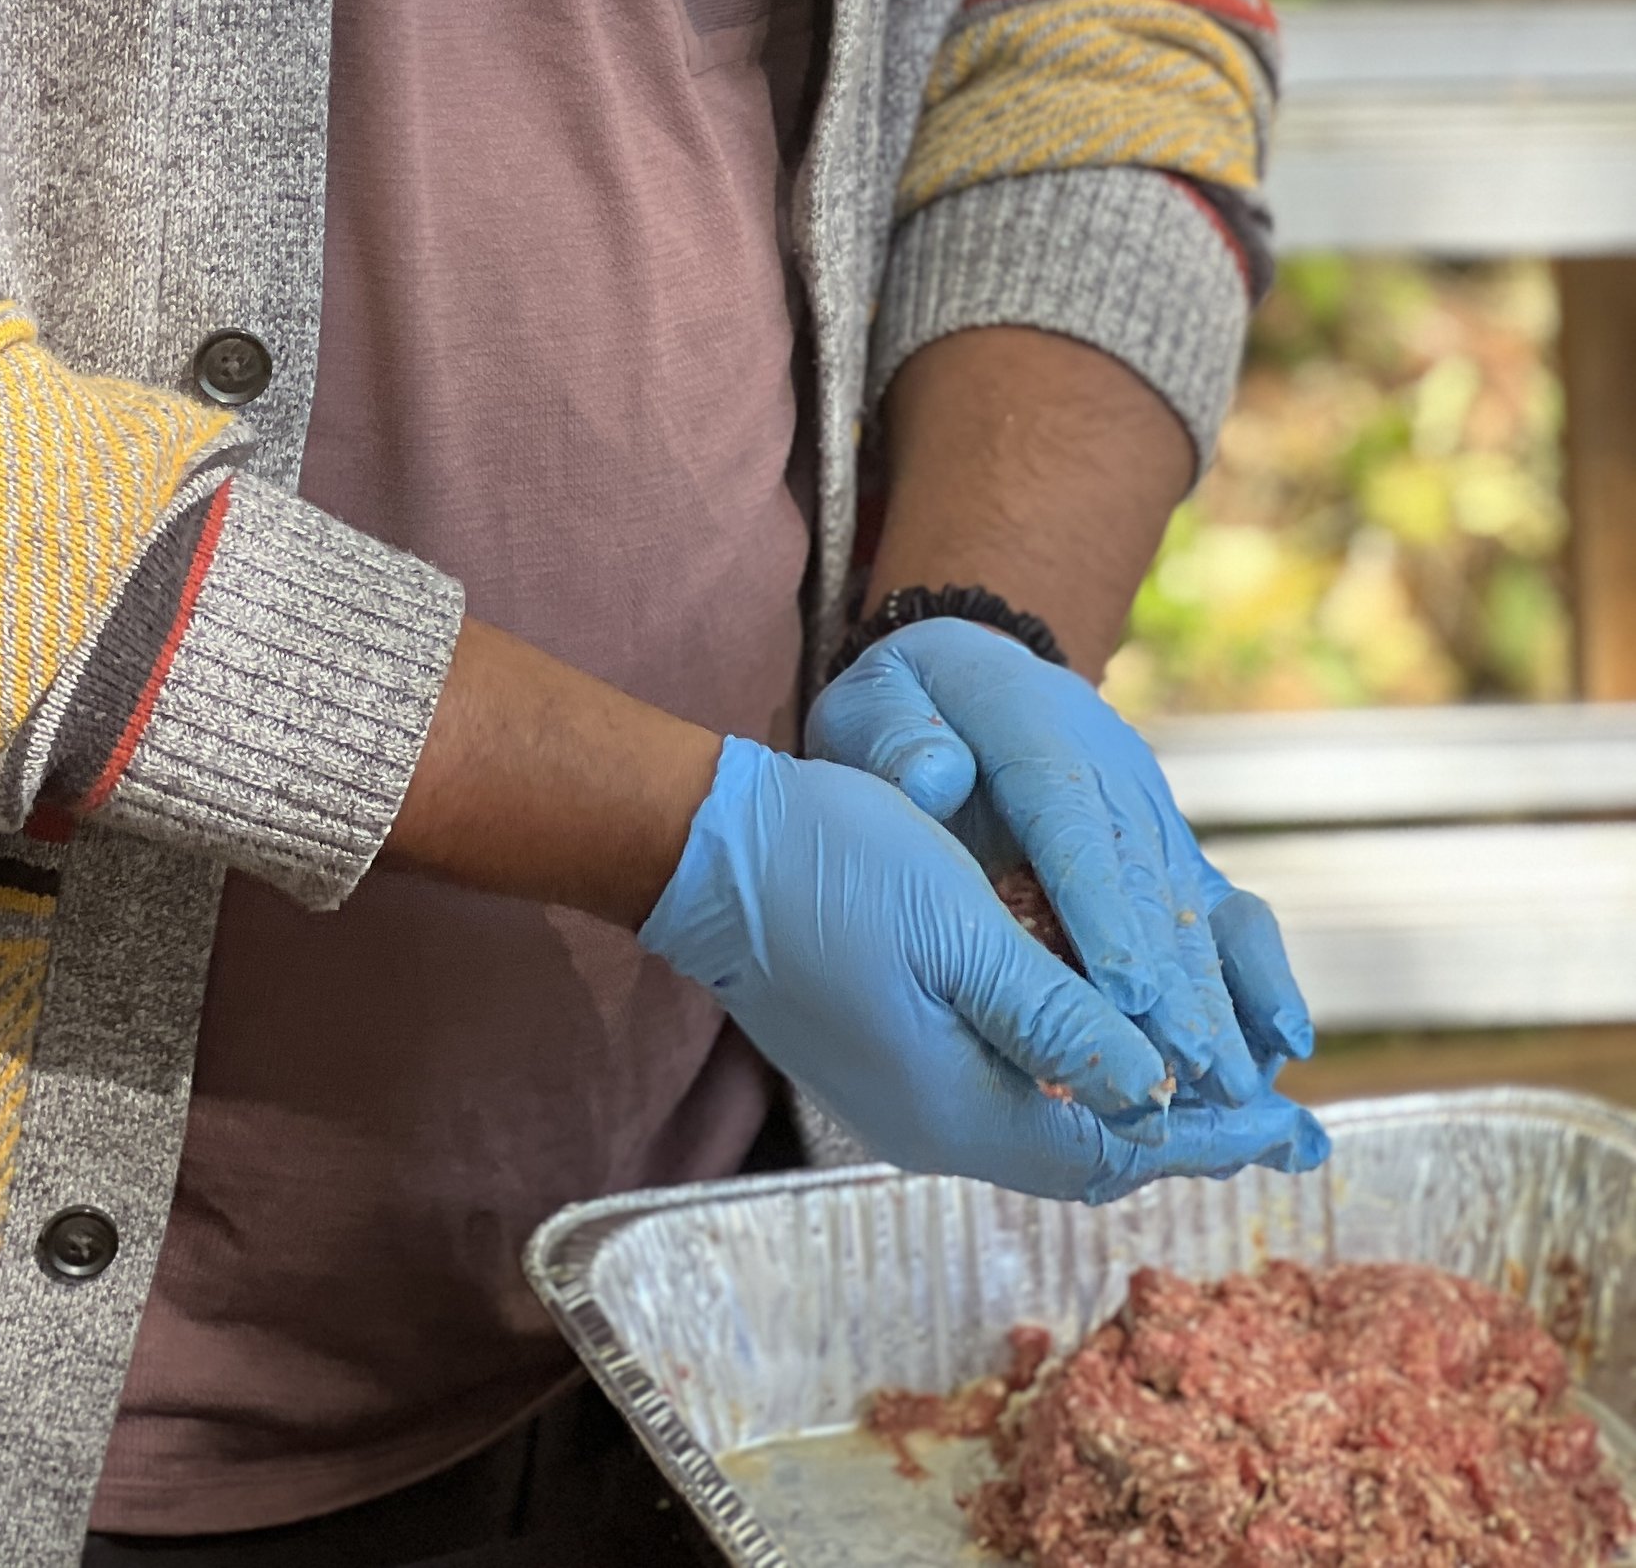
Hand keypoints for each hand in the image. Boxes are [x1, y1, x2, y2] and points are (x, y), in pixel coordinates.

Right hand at [640, 739, 1327, 1203]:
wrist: (706, 851)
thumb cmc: (834, 868)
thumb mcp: (961, 932)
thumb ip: (1059, 1020)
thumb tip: (1161, 1090)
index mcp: (961, 1107)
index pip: (1116, 1150)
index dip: (1214, 1139)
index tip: (1298, 1130)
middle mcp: (935, 1122)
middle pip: (1086, 1153)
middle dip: (1186, 1132)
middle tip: (1276, 1120)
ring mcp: (904, 1094)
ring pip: (1047, 1124)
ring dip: (1130, 1103)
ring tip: (1208, 1082)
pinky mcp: (886, 1054)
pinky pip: (1006, 1088)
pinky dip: (1072, 1073)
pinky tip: (1098, 1039)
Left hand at [807, 621, 1314, 1106]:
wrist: (965, 677)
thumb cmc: (904, 710)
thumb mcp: (875, 704)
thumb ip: (893, 737)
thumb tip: (934, 778)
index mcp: (1031, 721)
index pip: (1070, 817)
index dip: (1103, 904)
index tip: (1125, 988)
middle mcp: (1108, 765)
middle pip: (1145, 875)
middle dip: (1174, 980)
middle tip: (1191, 1071)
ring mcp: (1147, 808)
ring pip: (1188, 904)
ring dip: (1216, 997)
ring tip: (1234, 1088)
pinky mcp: (1169, 849)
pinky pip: (1219, 911)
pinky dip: (1254, 974)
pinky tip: (1281, 1042)